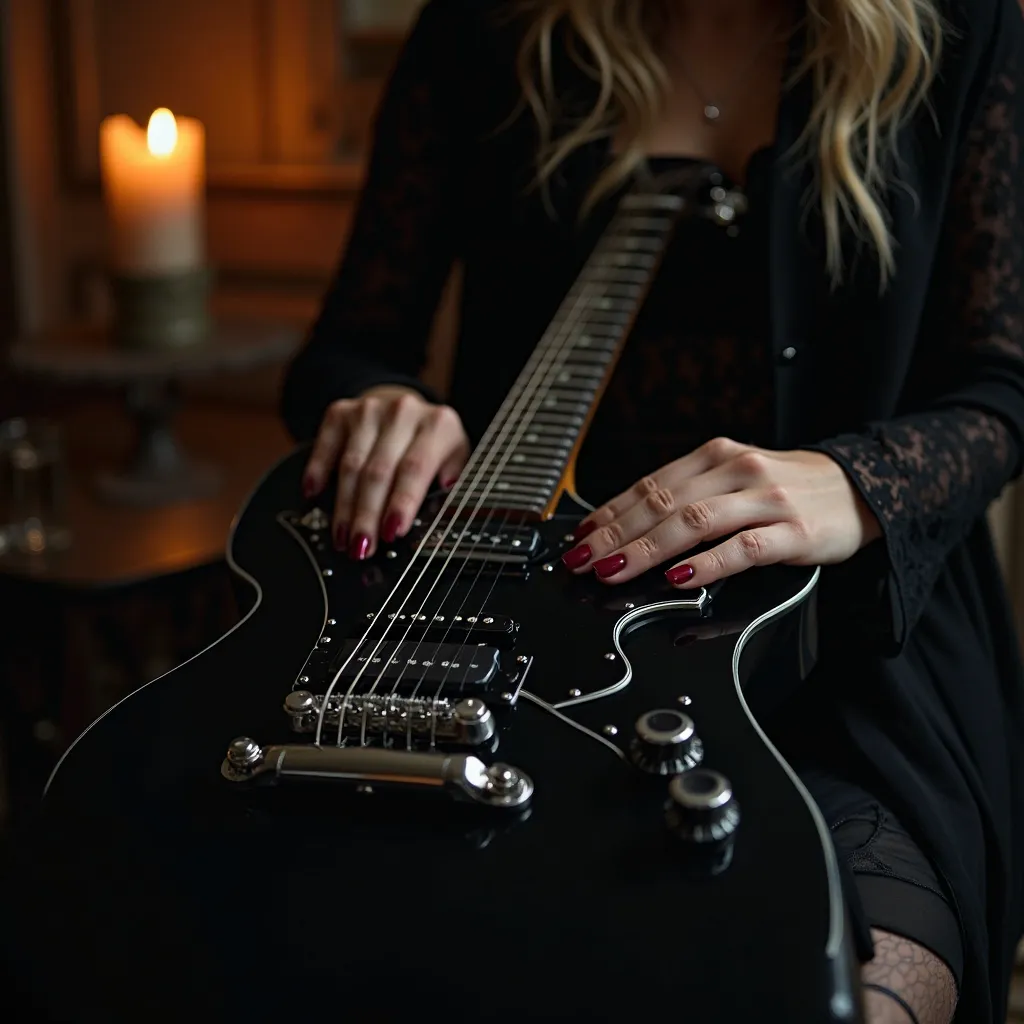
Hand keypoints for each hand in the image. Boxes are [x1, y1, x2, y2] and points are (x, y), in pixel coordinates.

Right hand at [302, 386, 469, 559]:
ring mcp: (369, 410)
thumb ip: (450, 486)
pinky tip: (313, 495)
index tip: (392, 532)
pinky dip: (317, 471)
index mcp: (438, 425)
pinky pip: (325, 445)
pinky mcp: (341, 412)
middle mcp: (403, 413)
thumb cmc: (432, 445)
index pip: (416, 468)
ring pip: (351, 465)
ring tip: (343, 537)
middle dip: (368, 514)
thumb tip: (437, 516)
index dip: (402, 503)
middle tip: (362, 547)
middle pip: (379, 471)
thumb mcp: (455, 460)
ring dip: (344, 505)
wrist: (406, 411)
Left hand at [561, 437, 881, 587]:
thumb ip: (687, 496)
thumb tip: (627, 527)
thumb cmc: (787, 489)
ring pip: (695, 522)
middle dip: (616, 535)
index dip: (609, 513)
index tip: (580, 538)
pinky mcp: (793, 531)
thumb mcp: (733, 479)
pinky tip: (680, 579)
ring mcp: (765, 499)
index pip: (650, 484)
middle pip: (663, 503)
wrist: (861, 488)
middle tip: (583, 560)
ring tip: (617, 570)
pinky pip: (743, 547)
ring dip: (649, 548)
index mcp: (715, 456)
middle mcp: (736, 471)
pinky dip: (707, 564)